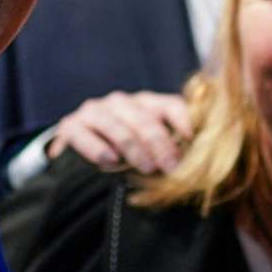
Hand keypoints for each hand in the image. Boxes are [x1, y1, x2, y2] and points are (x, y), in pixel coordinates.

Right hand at [46, 90, 193, 173]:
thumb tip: (201, 163)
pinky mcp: (70, 126)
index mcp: (145, 103)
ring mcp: (94, 111)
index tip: (192, 142)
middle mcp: (121, 102)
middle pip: (145, 120)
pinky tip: (110, 162)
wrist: (76, 155)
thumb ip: (170, 148)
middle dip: (161, 145)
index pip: (170, 105)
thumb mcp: (149, 148)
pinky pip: (86, 135)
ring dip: (135, 150)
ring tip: (146, 169)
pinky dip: (99, 149)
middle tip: (171, 168)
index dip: (183, 122)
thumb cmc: (123, 154)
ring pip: (119, 127)